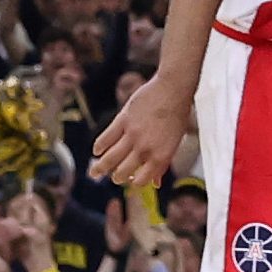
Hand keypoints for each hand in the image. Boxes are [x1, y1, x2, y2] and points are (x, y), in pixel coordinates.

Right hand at [87, 73, 192, 187]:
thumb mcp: (175, 142)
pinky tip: (96, 151)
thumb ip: (163, 164)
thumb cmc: (177, 114)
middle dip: (116, 177)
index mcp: (160, 156)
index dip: (134, 183)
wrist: (173, 88)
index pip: (141, 180)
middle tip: (113, 177)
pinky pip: (106, 137)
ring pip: (110, 158)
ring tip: (94, 172)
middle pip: (122, 172)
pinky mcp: (123, 120)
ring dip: (100, 167)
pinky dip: (99, 146)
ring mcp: (133, 134)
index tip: (131, 179)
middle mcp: (145, 148)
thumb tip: (155, 183)